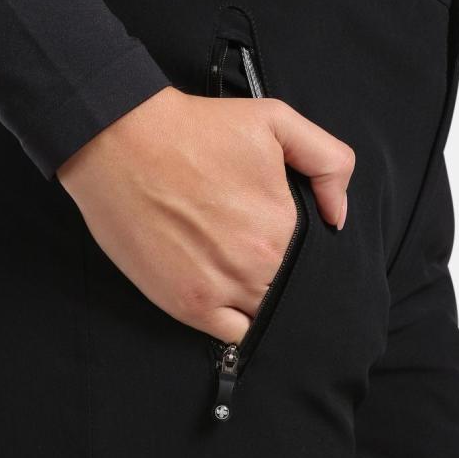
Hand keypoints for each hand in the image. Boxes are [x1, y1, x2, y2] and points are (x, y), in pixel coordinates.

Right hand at [57, 87, 354, 344]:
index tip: (280, 243)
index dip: (301, 255)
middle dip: (280, 279)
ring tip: (237, 276)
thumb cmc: (194, 130)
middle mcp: (258, 263)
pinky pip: (232, 336)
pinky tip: (224, 300)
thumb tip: (337, 217)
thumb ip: (328, 162)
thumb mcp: (276, 120)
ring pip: (264, 316)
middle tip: (253, 256)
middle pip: (289, 291)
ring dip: (258, 303)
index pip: (314, 261)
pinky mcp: (188, 305)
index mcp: (285, 224)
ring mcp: (222, 290)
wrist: (121, 141)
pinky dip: (235, 324)